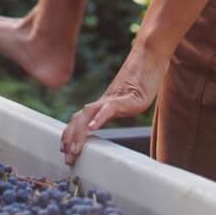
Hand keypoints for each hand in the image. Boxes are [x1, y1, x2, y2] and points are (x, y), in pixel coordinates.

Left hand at [59, 43, 168, 164]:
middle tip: (67, 158)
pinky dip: (99, 118)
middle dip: (70, 139)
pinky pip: (109, 108)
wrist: (150, 57)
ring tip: (74, 149)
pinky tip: (93, 128)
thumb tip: (107, 121)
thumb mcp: (127, 101)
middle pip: (79, 119)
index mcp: (103, 104)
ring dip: (79, 133)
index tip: (65, 151)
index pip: (80, 120)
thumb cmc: (142, 79)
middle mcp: (104, 100)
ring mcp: (113, 98)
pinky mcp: (126, 97)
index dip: (70, 134)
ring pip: (88, 114)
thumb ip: (115, 110)